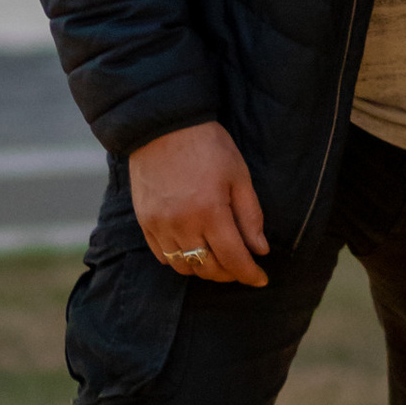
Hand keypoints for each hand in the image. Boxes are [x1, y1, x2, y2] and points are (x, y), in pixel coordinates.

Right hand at [129, 120, 269, 287]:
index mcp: (210, 212)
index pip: (233, 259)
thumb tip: (260, 250)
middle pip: (208, 268)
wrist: (163, 125)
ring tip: (217, 258)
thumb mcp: (239, 175)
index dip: (249, 274)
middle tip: (241, 266)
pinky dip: (180, 259)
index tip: (261, 279)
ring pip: (184, 266)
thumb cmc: (208, 145)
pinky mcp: (145, 221)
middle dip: (229, 273)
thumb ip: (250, 216)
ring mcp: (159, 225)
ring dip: (204, 269)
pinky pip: (162, 255)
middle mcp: (182, 224)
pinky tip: (192, 249)